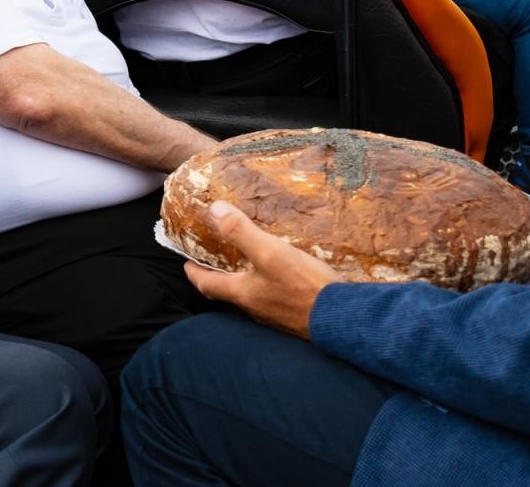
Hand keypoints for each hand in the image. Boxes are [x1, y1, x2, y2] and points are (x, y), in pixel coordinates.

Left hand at [182, 201, 341, 338]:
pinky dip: (268, 287)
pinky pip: (274, 301)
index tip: (186, 263)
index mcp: (242, 294)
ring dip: (244, 282)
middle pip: (227, 293)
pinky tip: (282, 277)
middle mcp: (254, 309)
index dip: (193, 272)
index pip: (206, 284)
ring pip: (251, 298)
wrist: (344, 319)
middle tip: (214, 261)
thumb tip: (214, 210)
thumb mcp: (270, 252)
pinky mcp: (295, 317)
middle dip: (218, 277)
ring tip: (247, 264)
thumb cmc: (304, 286)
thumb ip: (240, 232)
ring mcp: (275, 316)